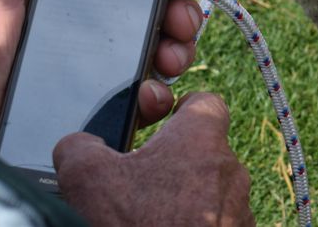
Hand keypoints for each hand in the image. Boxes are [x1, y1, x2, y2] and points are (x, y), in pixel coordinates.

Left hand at [0, 0, 208, 145]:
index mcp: (75, 5)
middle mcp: (95, 40)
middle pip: (159, 18)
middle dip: (181, 14)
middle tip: (180, 20)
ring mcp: (104, 82)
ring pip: (163, 60)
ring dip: (178, 52)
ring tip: (170, 57)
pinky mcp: (105, 121)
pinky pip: (147, 106)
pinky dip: (160, 97)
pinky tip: (150, 93)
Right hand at [54, 92, 253, 226]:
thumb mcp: (87, 179)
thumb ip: (79, 146)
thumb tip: (78, 146)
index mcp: (201, 140)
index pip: (205, 103)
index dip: (181, 108)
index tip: (160, 121)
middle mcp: (230, 172)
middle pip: (203, 152)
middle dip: (172, 165)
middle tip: (138, 184)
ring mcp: (238, 213)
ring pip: (210, 193)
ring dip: (183, 201)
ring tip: (147, 218)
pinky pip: (216, 224)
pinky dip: (193, 226)